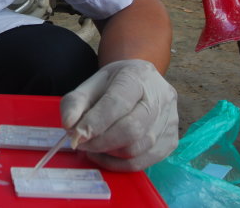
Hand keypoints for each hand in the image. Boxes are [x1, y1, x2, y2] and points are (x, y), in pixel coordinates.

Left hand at [60, 59, 177, 170]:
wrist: (141, 79)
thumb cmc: (114, 83)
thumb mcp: (92, 83)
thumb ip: (75, 101)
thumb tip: (68, 125)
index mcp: (138, 76)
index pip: (117, 103)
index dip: (95, 123)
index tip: (75, 135)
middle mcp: (160, 97)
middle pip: (131, 129)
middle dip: (100, 142)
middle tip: (81, 144)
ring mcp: (169, 120)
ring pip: (137, 148)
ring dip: (109, 153)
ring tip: (92, 147)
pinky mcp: (171, 140)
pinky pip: (144, 162)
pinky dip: (120, 164)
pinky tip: (106, 155)